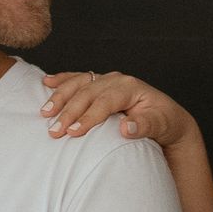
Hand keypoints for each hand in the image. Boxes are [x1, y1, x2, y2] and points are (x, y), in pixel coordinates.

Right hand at [39, 69, 192, 151]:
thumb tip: (125, 128)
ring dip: (60, 97)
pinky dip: (61, 80)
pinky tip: (46, 82)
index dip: (89, 116)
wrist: (167, 117)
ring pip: (79, 84)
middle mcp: (116, 80)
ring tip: (45, 113)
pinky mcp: (100, 84)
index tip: (74, 132)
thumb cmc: (165, 123)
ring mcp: (106, 80)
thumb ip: (144, 126)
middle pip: (87, 93)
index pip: (105, 101)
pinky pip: (78, 80)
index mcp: (130, 87)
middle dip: (69, 111)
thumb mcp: (161, 125)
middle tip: (54, 130)